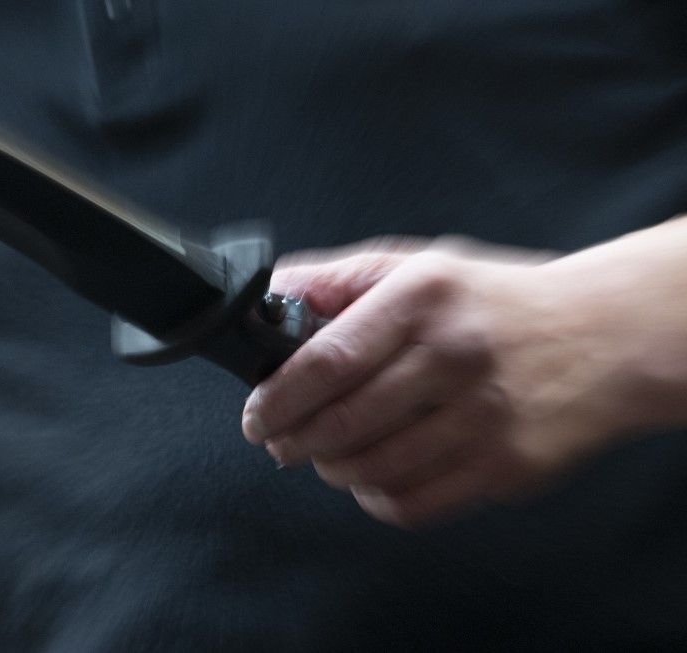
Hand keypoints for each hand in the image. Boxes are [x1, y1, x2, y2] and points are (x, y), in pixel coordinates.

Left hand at [242, 226, 686, 527]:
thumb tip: (271, 294)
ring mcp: (483, 416)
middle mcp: (453, 355)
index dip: (276, 399)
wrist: (602, 337)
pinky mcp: (506, 466)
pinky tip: (373, 475)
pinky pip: (413, 503)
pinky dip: (375, 497)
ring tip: (327, 454)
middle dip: (292, 440)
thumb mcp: (417, 266)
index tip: (256, 415)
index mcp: (422, 298)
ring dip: (330, 469)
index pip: (325, 361)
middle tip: (280, 439)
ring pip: (371, 470)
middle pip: (341, 423)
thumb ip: (338, 278)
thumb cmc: (494, 304)